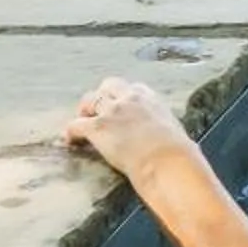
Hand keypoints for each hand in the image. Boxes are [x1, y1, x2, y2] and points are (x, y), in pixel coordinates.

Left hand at [64, 76, 195, 181]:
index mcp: (152, 99)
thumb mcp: (175, 132)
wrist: (166, 161)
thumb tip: (177, 144)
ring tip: (81, 124)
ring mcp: (112, 111)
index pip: (132, 88)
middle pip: (108, 86)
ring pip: (89, 100)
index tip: (121, 107)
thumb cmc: (177, 152)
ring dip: (84, 111)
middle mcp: (131, 99)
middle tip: (95, 111)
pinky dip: (71, 133)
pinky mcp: (97, 127)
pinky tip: (70, 141)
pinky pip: (75, 125)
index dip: (123, 97)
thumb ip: (166, 131)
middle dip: (100, 96)